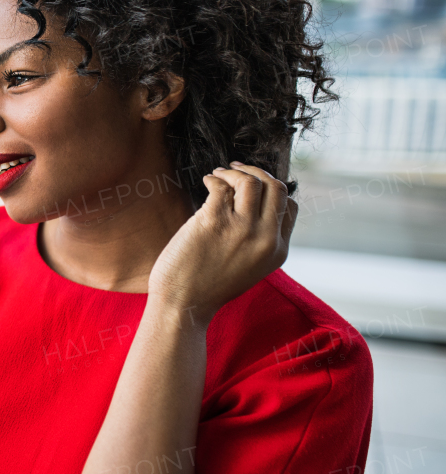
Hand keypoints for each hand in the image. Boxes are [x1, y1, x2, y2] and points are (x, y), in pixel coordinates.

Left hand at [148, 162, 297, 325]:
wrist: (183, 304)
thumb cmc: (208, 285)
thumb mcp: (249, 266)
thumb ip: (258, 239)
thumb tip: (253, 201)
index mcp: (278, 251)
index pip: (290, 206)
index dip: (272, 189)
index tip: (254, 183)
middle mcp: (266, 239)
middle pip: (277, 188)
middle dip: (257, 171)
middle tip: (236, 169)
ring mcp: (242, 230)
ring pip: (252, 181)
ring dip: (234, 172)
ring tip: (219, 174)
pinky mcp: (214, 222)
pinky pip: (221, 186)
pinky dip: (214, 178)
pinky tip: (207, 181)